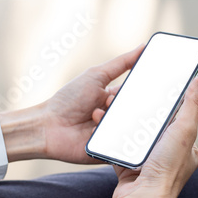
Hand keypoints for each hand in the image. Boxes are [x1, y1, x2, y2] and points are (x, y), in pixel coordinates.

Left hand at [42, 45, 143, 163]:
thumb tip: (142, 47)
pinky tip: (92, 130)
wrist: (48, 126)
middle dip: (124, 105)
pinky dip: (109, 135)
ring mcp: (114, 134)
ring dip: (113, 119)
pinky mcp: (110, 150)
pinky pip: (122, 145)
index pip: (138, 95)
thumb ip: (121, 63)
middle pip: (137, 112)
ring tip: (94, 115)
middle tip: (108, 102)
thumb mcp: (96, 75)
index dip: (144, 91)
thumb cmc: (68, 99)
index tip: (149, 88)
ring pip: (131, 128)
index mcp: (116, 99)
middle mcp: (117, 117)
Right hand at [67, 74, 197, 197]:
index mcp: (188, 149)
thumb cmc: (168, 168)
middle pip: (154, 127)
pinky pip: (121, 150)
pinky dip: (113, 140)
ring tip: (114, 109)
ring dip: (125, 125)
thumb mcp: (185, 130)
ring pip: (135, 137)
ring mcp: (150, 165)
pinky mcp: (130, 170)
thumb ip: (193, 104)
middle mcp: (170, 157)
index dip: (167, 105)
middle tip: (127, 98)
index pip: (179, 120)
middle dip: (140, 114)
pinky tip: (106, 127)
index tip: (154, 91)